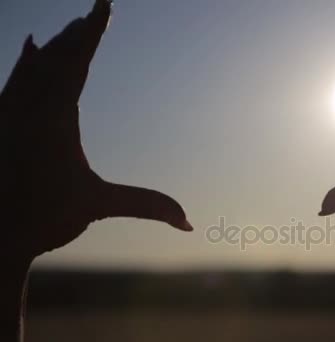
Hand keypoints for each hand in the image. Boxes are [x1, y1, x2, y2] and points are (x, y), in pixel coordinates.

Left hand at [0, 0, 191, 261]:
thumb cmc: (43, 220)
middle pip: (54, 56)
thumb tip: (189, 223)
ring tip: (67, 29)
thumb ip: (146, 206)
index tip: (103, 4)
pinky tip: (29, 51)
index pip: (77, 62)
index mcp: (54, 118)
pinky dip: (25, 62)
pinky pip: (14, 80)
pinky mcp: (0, 122)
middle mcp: (27, 107)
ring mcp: (8, 112)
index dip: (93, 31)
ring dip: (53, 46)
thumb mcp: (98, 206)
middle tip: (92, 14)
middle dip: (75, 34)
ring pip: (31, 66)